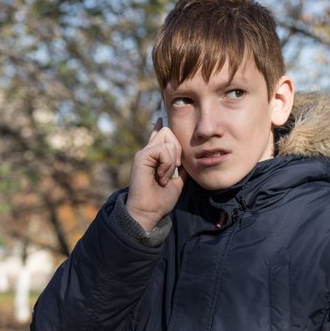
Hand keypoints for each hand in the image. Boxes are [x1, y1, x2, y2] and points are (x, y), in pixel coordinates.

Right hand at [125, 117, 185, 231]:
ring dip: (173, 159)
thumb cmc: (161, 199)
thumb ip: (181, 165)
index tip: (162, 118)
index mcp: (155, 156)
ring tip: (165, 176)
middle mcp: (148, 151)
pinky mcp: (141, 156)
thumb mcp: (178, 179)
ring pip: (168, 138)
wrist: (149, 212)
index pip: (159, 134)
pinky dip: (167, 164)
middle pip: (168, 131)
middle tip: (175, 167)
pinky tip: (161, 176)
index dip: (162, 125)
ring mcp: (144, 153)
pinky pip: (163, 149)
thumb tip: (188, 154)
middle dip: (178, 148)